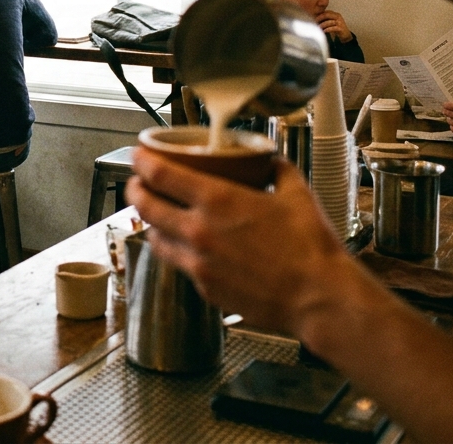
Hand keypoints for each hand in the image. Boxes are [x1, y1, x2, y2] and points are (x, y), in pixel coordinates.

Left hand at [124, 151, 352, 336]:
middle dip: (135, 189)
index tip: (137, 154)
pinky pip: (178, 263)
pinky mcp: (204, 288)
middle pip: (144, 205)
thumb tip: (269, 158)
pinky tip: (185, 244)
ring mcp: (197, 263)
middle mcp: (198, 231)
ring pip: (155, 237)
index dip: (140, 161)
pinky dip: (175, 249)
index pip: (159, 174)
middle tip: (137, 182)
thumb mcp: (296, 193)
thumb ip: (277, 170)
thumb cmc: (310, 248)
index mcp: (216, 201)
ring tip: (156, 213)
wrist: (318, 298)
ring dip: (150, 221)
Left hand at [315, 10, 353, 43]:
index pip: (326, 12)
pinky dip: (327, 29)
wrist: (345, 35)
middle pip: (327, 15)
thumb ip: (326, 19)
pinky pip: (332, 28)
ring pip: (329, 22)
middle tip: (315, 22)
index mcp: (336, 14)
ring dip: (323, 25)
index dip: (320, 14)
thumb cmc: (336, 28)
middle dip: (320, 18)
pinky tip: (324, 31)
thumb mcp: (332, 22)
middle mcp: (338, 17)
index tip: (314, 18)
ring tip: (319, 27)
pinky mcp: (340, 28)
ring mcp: (340, 22)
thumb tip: (316, 19)